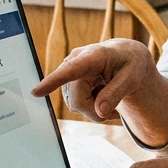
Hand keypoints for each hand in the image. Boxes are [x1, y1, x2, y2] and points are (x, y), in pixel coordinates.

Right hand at [30, 39, 167, 122]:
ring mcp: (69, 71)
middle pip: (78, 101)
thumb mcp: (132, 77)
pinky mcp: (67, 81)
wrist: (126, 57)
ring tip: (109, 96)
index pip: (70, 71)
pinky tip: (100, 94)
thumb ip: (116, 93)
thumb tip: (99, 111)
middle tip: (114, 110)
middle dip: (96, 111)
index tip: (35, 92)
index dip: (52, 82)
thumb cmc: (131, 63)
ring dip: (94, 108)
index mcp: (93, 56)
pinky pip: (75, 104)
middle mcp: (75, 60)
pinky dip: (90, 106)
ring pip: (75, 104)